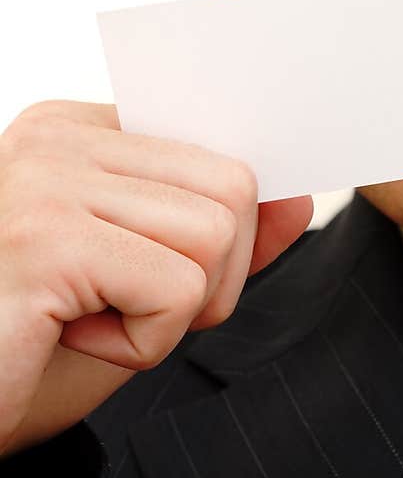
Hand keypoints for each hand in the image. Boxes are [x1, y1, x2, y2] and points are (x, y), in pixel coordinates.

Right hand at [0, 99, 311, 455]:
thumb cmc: (27, 346)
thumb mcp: (139, 283)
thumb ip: (218, 236)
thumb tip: (301, 199)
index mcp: (74, 130)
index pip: (212, 143)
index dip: (226, 222)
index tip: (196, 265)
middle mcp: (56, 140)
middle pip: (232, 185)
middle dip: (213, 275)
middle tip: (133, 309)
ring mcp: (45, 184)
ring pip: (215, 234)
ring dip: (174, 313)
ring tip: (93, 321)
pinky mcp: (44, 244)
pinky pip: (175, 288)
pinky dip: (145, 343)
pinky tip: (70, 339)